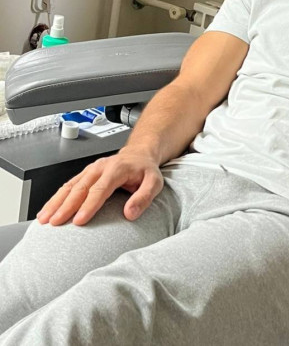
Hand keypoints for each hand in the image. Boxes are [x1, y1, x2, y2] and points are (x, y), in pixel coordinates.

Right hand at [36, 147, 163, 225]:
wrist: (138, 155)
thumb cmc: (146, 170)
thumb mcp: (154, 182)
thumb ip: (144, 197)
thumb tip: (130, 213)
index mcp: (116, 169)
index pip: (100, 189)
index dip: (89, 205)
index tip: (80, 220)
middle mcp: (100, 168)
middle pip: (79, 188)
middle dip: (66, 206)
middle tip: (55, 223)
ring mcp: (90, 170)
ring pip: (69, 186)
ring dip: (55, 202)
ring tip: (45, 219)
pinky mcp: (84, 174)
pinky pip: (67, 186)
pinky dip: (56, 198)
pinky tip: (47, 210)